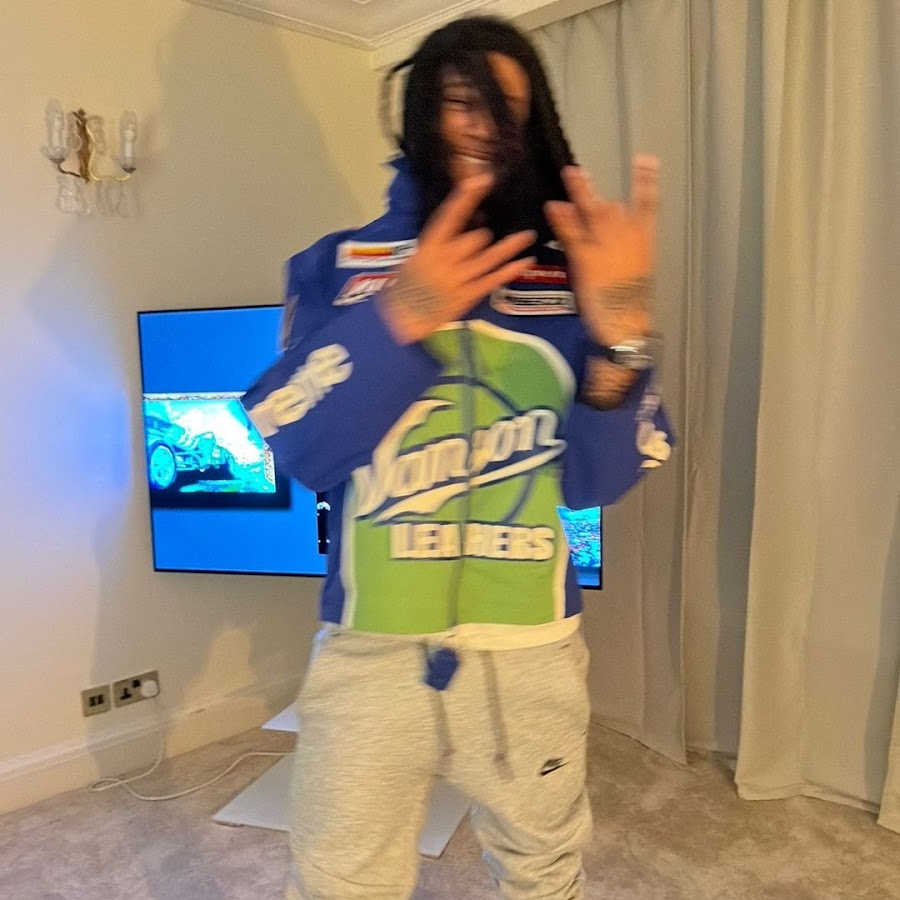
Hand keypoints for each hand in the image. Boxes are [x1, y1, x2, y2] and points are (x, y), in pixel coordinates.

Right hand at [379, 174, 536, 343]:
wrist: (400, 318)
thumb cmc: (407, 286)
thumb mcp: (418, 257)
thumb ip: (441, 244)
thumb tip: (469, 227)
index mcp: (429, 246)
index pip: (450, 215)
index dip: (467, 196)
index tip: (483, 179)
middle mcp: (445, 260)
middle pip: (475, 238)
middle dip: (481, 237)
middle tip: (484, 237)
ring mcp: (458, 279)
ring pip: (490, 257)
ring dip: (511, 246)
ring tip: (529, 235)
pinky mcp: (468, 296)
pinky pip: (494, 279)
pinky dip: (512, 269)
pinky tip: (527, 261)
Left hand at [545, 155, 658, 345]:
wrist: (625, 318)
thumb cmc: (631, 301)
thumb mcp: (637, 270)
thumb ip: (629, 248)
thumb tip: (619, 236)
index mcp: (644, 239)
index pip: (648, 203)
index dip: (646, 181)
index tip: (645, 160)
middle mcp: (625, 234)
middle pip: (611, 206)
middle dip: (594, 196)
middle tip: (579, 174)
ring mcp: (604, 243)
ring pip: (592, 210)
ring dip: (580, 192)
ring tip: (570, 174)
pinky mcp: (585, 255)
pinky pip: (572, 231)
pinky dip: (562, 218)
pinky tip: (552, 206)